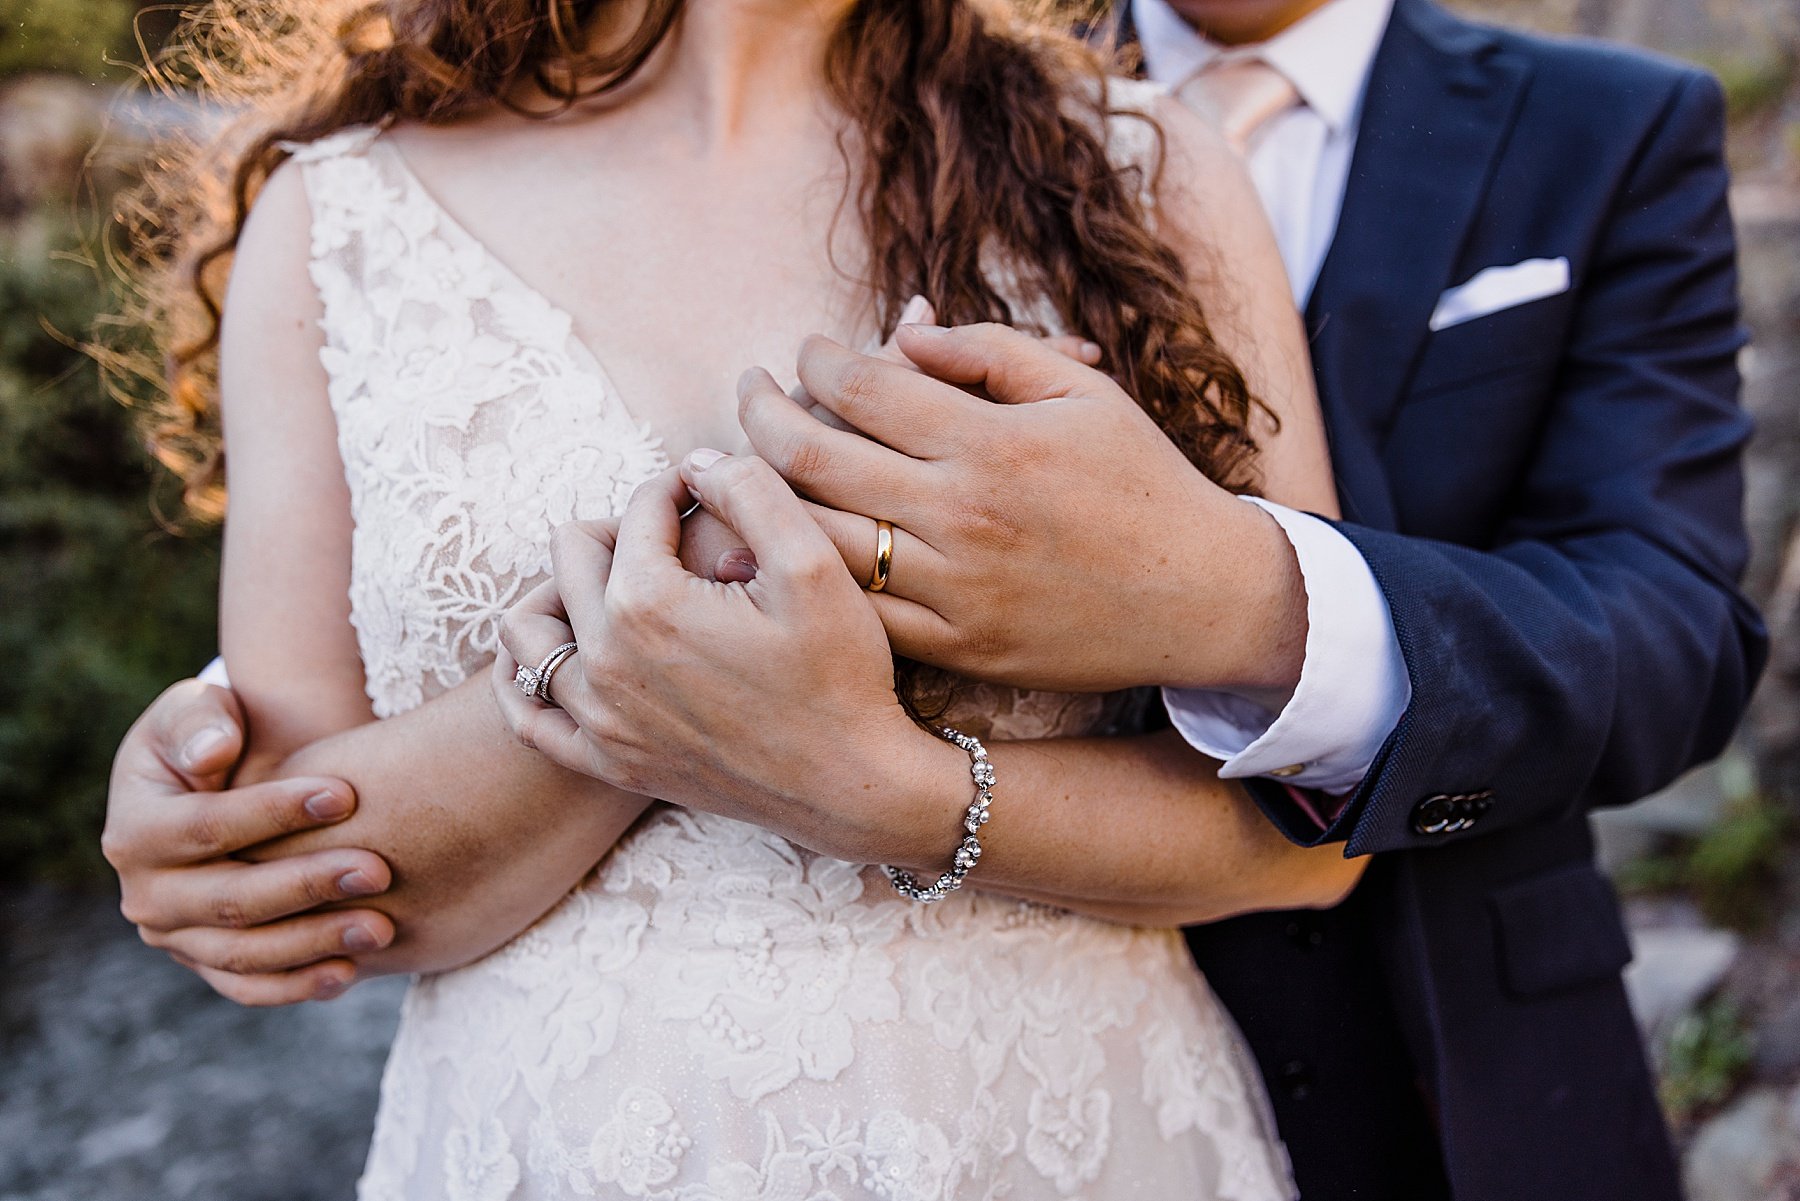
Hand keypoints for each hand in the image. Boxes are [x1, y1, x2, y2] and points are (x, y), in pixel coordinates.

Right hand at [102, 679, 394, 1004]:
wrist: (215, 786)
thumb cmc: (211, 736)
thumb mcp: (196, 713)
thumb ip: (200, 721)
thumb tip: (213, 753)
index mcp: (134, 831)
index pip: (206, 827)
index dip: (274, 811)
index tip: (347, 794)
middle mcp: (146, 894)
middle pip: (229, 899)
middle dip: (306, 886)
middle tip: (379, 870)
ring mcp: (176, 936)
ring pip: (243, 952)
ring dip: (313, 943)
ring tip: (381, 926)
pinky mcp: (208, 961)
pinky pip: (249, 986)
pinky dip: (296, 986)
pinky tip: (351, 973)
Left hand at [493, 453, 961, 865]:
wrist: (853, 785)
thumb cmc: (842, 675)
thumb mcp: (814, 564)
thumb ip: (751, 489)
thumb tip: (697, 460)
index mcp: (648, 604)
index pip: (638, 511)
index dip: (677, 487)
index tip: (710, 493)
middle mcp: (606, 661)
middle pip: (570, 554)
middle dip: (621, 530)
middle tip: (675, 538)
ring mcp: (600, 719)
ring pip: (528, 630)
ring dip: (561, 591)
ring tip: (616, 585)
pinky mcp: (610, 762)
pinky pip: (529, 717)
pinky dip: (526, 678)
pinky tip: (561, 654)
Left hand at [738, 322, 1306, 703]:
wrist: (1201, 597)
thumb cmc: (1141, 481)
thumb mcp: (1082, 392)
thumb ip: (988, 350)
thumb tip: (900, 329)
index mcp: (994, 442)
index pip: (864, 387)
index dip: (816, 360)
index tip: (804, 352)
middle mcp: (964, 516)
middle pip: (816, 458)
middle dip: (761, 413)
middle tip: (748, 392)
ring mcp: (955, 589)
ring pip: (819, 538)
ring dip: (767, 495)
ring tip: (750, 464)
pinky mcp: (958, 646)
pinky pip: (859, 610)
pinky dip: (811, 576)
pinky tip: (789, 545)